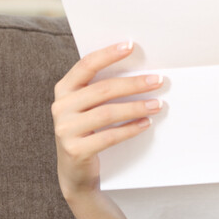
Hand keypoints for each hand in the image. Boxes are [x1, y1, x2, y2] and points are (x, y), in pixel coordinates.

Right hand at [51, 41, 163, 201]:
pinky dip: (130, 129)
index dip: (108, 54)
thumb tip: (138, 70)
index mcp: (63, 89)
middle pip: (102, 89)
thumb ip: (101, 89)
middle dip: (133, 84)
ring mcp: (65, 129)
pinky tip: (145, 123)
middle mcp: (60, 107)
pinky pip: (109, 136)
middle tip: (157, 80)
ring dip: (136, 107)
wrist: (75, 173)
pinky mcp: (75, 150)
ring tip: (157, 104)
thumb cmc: (88, 131)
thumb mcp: (88, 107)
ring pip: (107, 113)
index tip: (130, 46)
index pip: (86, 66)